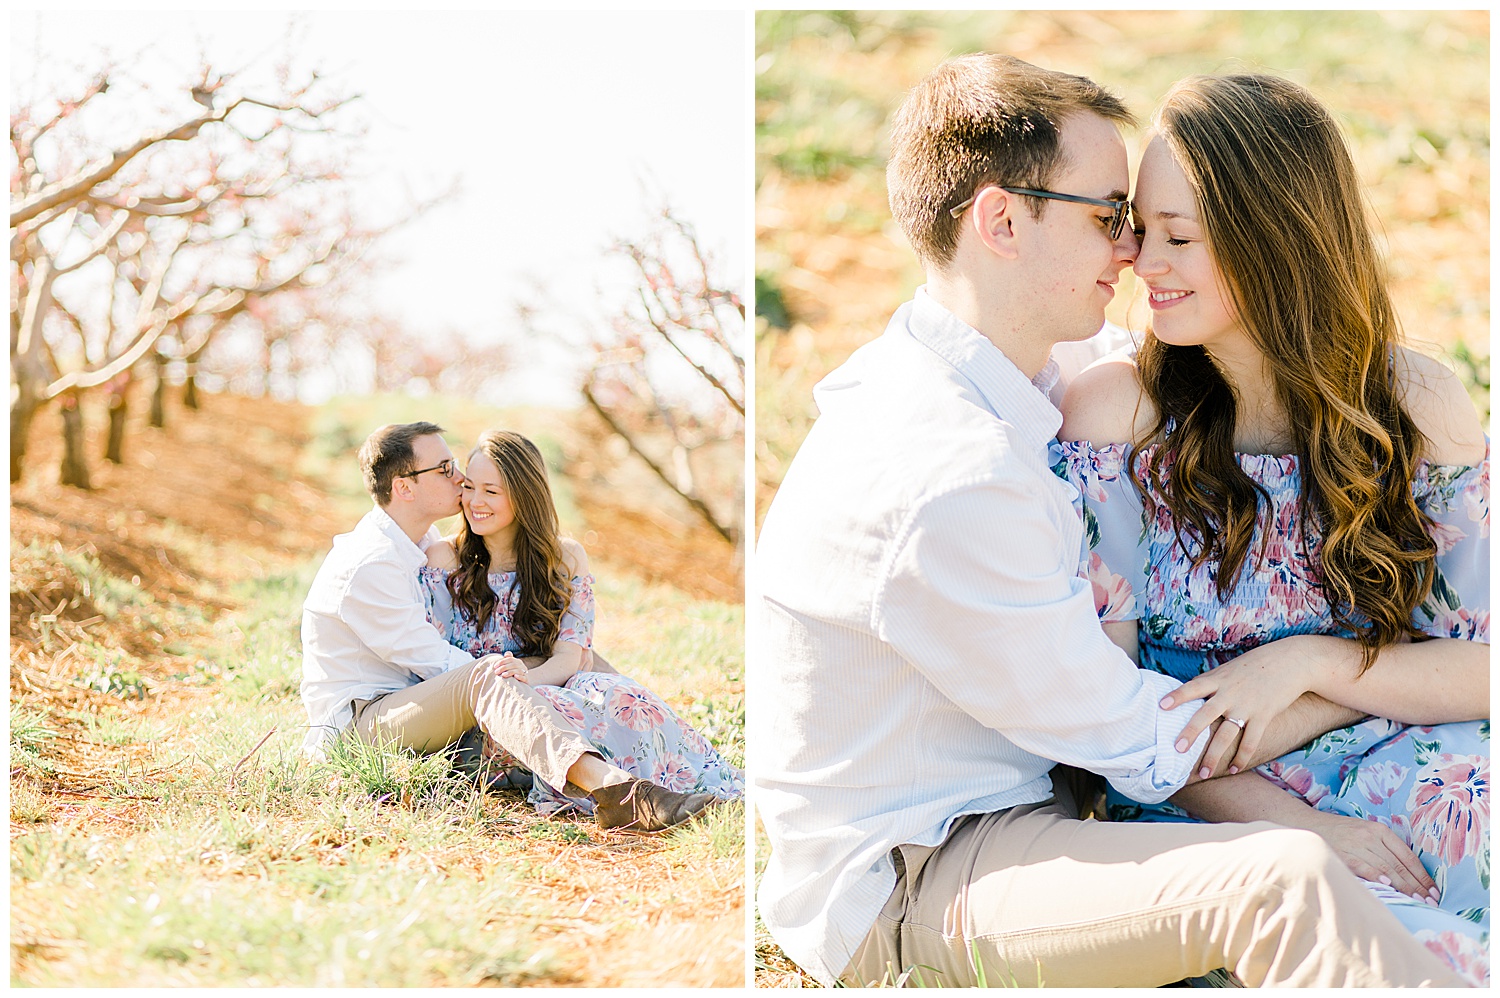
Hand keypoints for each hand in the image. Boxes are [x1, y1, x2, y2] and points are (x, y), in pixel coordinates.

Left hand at [485, 652, 529, 683]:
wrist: (521, 684)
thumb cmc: (513, 674)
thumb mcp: (510, 667)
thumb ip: (508, 660)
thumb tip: (506, 654)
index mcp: (517, 662)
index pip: (510, 659)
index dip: (502, 662)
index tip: (495, 666)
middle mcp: (522, 666)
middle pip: (513, 664)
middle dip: (503, 668)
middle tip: (496, 672)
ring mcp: (524, 673)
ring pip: (518, 670)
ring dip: (510, 672)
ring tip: (503, 675)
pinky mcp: (526, 680)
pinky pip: (524, 677)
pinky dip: (520, 676)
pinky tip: (515, 677)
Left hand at [1162, 639, 1317, 775]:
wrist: (1290, 662)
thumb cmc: (1255, 665)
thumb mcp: (1229, 669)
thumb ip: (1210, 682)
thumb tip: (1188, 694)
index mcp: (1218, 679)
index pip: (1193, 687)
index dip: (1177, 696)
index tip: (1162, 706)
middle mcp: (1230, 693)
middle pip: (1205, 715)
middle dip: (1191, 733)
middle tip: (1177, 750)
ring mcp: (1247, 706)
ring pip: (1226, 735)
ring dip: (1214, 756)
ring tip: (1203, 773)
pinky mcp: (1264, 716)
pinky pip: (1250, 742)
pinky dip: (1241, 758)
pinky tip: (1233, 769)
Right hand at [1304, 809, 1439, 904]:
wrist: (1310, 825)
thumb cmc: (1342, 833)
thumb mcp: (1366, 834)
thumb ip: (1385, 850)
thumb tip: (1410, 877)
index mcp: (1380, 830)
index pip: (1408, 857)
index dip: (1423, 876)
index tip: (1434, 891)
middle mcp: (1370, 836)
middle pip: (1400, 865)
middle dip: (1418, 885)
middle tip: (1431, 901)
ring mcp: (1356, 844)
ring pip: (1386, 868)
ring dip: (1404, 886)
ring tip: (1417, 900)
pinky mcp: (1343, 853)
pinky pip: (1365, 867)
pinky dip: (1378, 877)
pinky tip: (1389, 886)